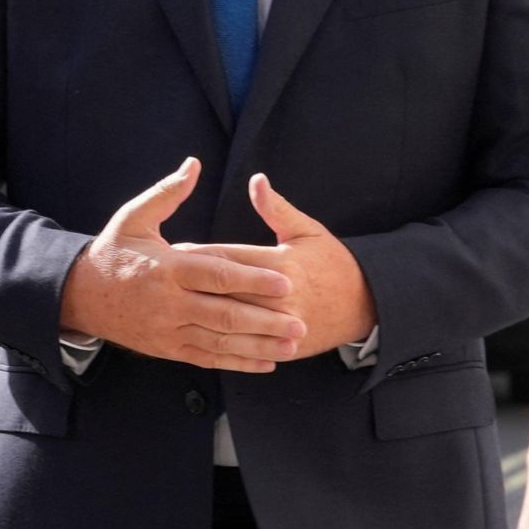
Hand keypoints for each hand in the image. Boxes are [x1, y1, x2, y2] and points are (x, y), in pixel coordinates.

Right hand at [60, 158, 306, 372]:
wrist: (80, 296)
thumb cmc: (114, 251)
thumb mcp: (134, 217)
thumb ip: (167, 193)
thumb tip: (193, 164)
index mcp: (167, 268)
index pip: (216, 275)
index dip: (252, 279)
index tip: (285, 282)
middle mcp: (169, 303)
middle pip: (224, 314)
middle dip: (265, 321)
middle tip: (300, 322)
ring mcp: (169, 330)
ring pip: (220, 342)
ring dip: (259, 346)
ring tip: (292, 346)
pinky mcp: (168, 349)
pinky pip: (208, 359)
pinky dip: (238, 364)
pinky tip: (266, 364)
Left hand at [178, 174, 376, 357]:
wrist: (366, 304)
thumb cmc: (331, 262)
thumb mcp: (307, 230)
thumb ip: (276, 208)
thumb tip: (256, 180)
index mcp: (280, 264)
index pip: (228, 259)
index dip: (198, 255)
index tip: (172, 249)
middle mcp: (278, 297)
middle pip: (223, 292)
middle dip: (191, 285)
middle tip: (162, 279)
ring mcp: (281, 326)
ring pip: (231, 324)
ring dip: (202, 315)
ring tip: (175, 307)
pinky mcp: (284, 347)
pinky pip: (248, 348)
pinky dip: (224, 343)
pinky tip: (201, 335)